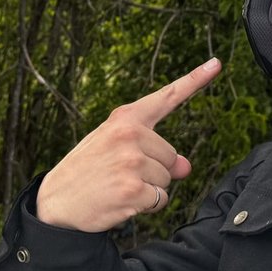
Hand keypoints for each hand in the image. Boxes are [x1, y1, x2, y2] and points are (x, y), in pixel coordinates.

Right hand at [35, 57, 221, 231]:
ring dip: (149, 190)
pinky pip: (160, 200)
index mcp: (125, 119)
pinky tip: (121, 202)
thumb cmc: (87, 172)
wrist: (54, 202)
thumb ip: (152, 151)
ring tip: (117, 187)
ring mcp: (132, 162)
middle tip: (121, 175)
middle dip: (155, 171)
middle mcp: (130, 135)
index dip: (196, 80)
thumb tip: (186, 167)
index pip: (167, 97)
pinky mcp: (133, 190)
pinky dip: (146, 206)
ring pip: (167, 180)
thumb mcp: (115, 151)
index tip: (217, 64)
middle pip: (171, 156)